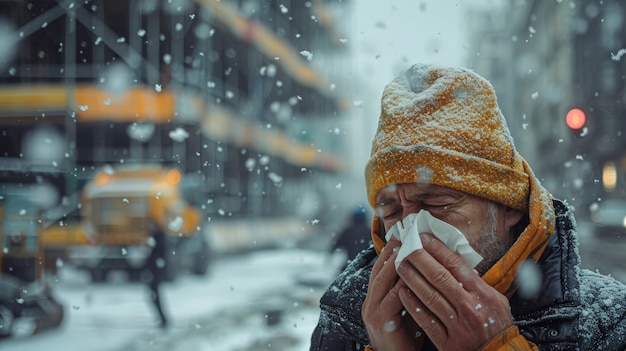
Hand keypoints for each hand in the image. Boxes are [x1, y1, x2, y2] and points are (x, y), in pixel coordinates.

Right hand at [362, 237, 422, 350]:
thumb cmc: (405, 337)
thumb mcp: (406, 309)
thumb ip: (410, 291)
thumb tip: (425, 269)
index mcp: (375, 298)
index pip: (380, 269)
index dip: (389, 251)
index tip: (401, 235)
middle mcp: (370, 301)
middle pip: (379, 270)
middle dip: (391, 251)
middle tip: (403, 235)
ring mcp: (373, 311)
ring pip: (382, 280)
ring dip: (394, 263)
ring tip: (406, 248)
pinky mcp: (381, 321)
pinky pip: (391, 298)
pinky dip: (401, 284)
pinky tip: (411, 275)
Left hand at [397, 233, 512, 350]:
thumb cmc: (496, 326)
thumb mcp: (496, 299)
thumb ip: (477, 281)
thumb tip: (457, 259)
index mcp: (483, 294)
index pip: (456, 265)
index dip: (437, 249)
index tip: (423, 237)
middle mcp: (470, 307)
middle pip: (439, 277)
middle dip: (420, 259)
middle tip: (406, 247)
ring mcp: (458, 326)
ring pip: (430, 296)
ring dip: (411, 279)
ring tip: (400, 265)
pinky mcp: (447, 342)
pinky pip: (426, 320)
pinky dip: (413, 305)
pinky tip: (402, 292)